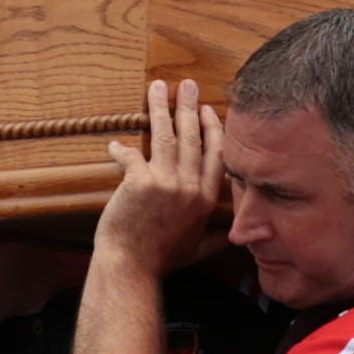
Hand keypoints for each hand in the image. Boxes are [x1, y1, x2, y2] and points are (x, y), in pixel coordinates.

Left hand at [95, 81, 227, 278]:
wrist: (131, 268)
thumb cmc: (161, 260)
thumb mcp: (197, 250)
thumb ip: (217, 240)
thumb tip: (238, 240)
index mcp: (204, 199)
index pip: (216, 154)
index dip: (213, 129)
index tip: (209, 111)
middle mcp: (189, 187)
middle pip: (192, 137)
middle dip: (189, 106)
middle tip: (187, 85)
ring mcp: (165, 183)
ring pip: (165, 136)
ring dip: (160, 108)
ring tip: (157, 87)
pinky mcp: (139, 182)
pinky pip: (131, 155)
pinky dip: (121, 149)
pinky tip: (115, 144)